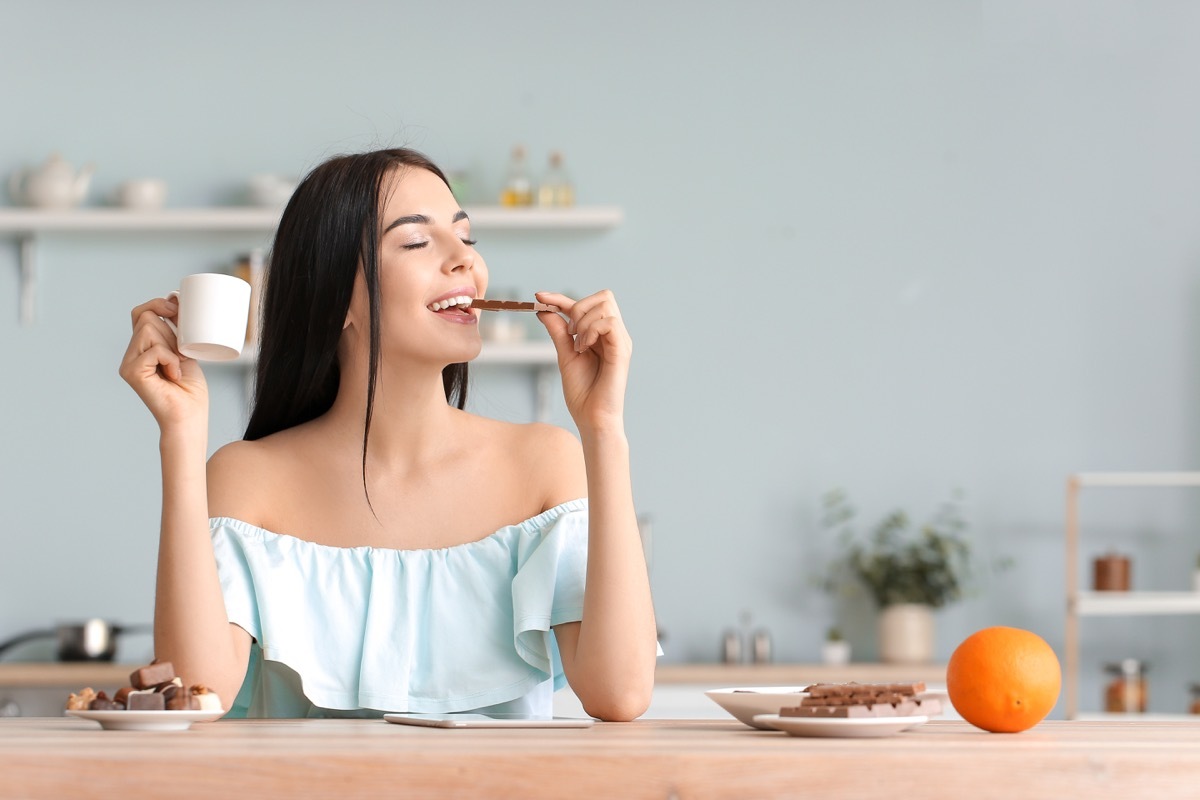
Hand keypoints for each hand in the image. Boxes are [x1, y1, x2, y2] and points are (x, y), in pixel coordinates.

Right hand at [118, 296, 208, 430]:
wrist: (189, 417)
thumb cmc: (190, 390)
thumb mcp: (185, 351)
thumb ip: (177, 330)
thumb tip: (174, 298)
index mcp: (142, 347)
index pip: (141, 312)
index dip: (158, 305)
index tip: (178, 309)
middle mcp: (130, 354)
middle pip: (146, 318)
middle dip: (171, 331)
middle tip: (181, 355)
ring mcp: (128, 363)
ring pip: (149, 330)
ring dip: (172, 347)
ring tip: (177, 367)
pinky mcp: (131, 372)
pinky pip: (154, 350)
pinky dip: (170, 359)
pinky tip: (174, 375)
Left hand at [535, 290, 630, 432]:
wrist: (592, 419)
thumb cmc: (582, 393)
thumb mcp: (565, 355)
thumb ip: (558, 331)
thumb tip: (544, 310)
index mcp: (602, 335)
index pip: (586, 304)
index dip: (561, 297)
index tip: (539, 296)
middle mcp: (615, 335)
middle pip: (603, 297)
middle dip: (577, 307)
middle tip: (569, 333)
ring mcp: (620, 341)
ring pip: (605, 306)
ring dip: (583, 321)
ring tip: (577, 344)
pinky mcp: (622, 351)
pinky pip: (609, 323)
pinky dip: (591, 330)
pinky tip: (583, 347)